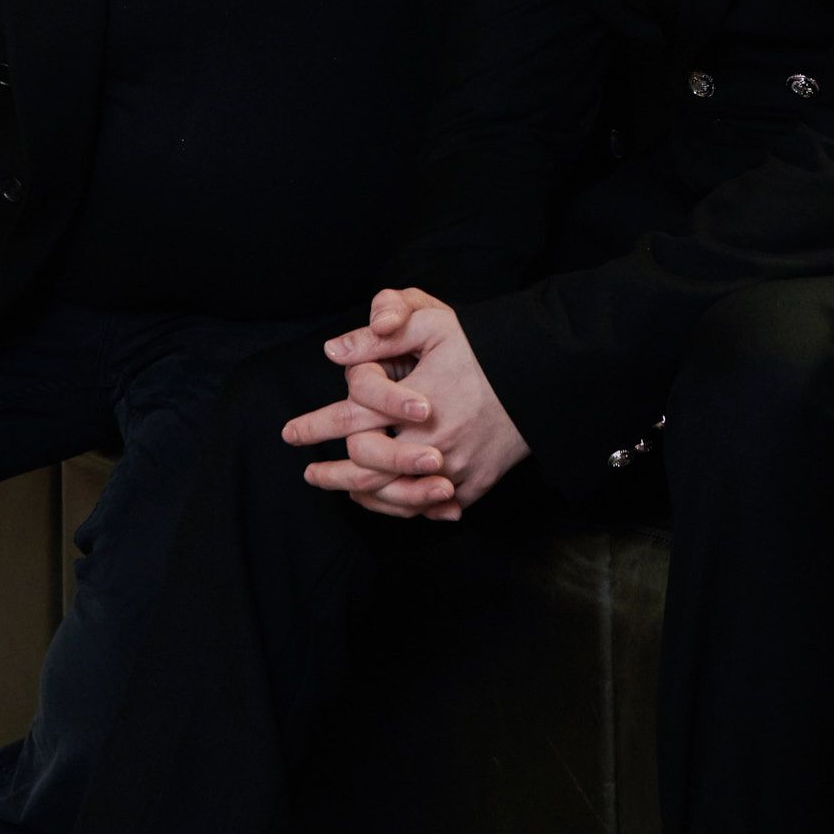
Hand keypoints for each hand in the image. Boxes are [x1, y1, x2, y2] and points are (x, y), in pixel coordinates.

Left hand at [283, 288, 528, 521]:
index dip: (315, 428)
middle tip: (311, 473)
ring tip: (342, 489)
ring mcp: (454, 468)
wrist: (542, 377)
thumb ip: (382, 334)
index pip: (350, 421)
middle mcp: (430, 442)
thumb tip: (333, 351)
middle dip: (332, 474)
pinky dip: (403, 507)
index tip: (290, 433)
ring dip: (362, 495)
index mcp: (412, 403)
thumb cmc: (484, 348)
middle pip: (366, 472)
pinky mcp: (473, 485)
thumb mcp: (434, 325)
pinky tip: (385, 499)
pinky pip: (429, 507)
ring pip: (395, 498)